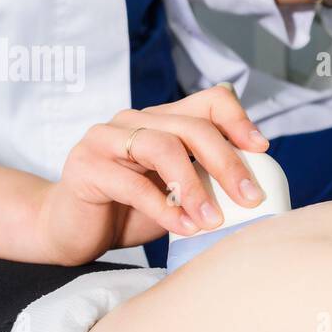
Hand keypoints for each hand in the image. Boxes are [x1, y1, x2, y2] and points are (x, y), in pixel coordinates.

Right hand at [36, 86, 268, 265]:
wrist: (69, 230)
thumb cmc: (129, 211)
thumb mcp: (178, 193)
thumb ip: (207, 182)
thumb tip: (255, 191)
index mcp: (162, 120)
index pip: (209, 100)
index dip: (238, 120)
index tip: (261, 149)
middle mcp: (134, 121)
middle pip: (192, 127)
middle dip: (227, 163)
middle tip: (249, 197)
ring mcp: (106, 139)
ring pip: (162, 148)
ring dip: (194, 187)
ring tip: (213, 220)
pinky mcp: (85, 167)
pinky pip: (132, 184)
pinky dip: (164, 208)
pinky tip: (183, 227)